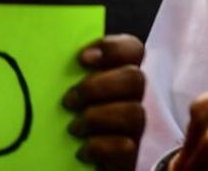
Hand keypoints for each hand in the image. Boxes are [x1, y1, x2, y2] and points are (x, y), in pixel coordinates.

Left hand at [63, 34, 145, 170]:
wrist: (78, 169)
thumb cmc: (72, 125)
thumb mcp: (76, 95)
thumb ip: (78, 75)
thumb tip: (69, 56)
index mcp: (122, 77)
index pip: (133, 50)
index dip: (113, 48)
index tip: (82, 59)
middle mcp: (136, 99)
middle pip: (135, 78)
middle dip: (98, 87)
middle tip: (69, 100)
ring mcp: (138, 128)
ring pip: (133, 112)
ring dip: (97, 117)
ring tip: (74, 127)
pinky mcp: (132, 157)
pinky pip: (126, 147)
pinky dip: (100, 147)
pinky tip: (83, 150)